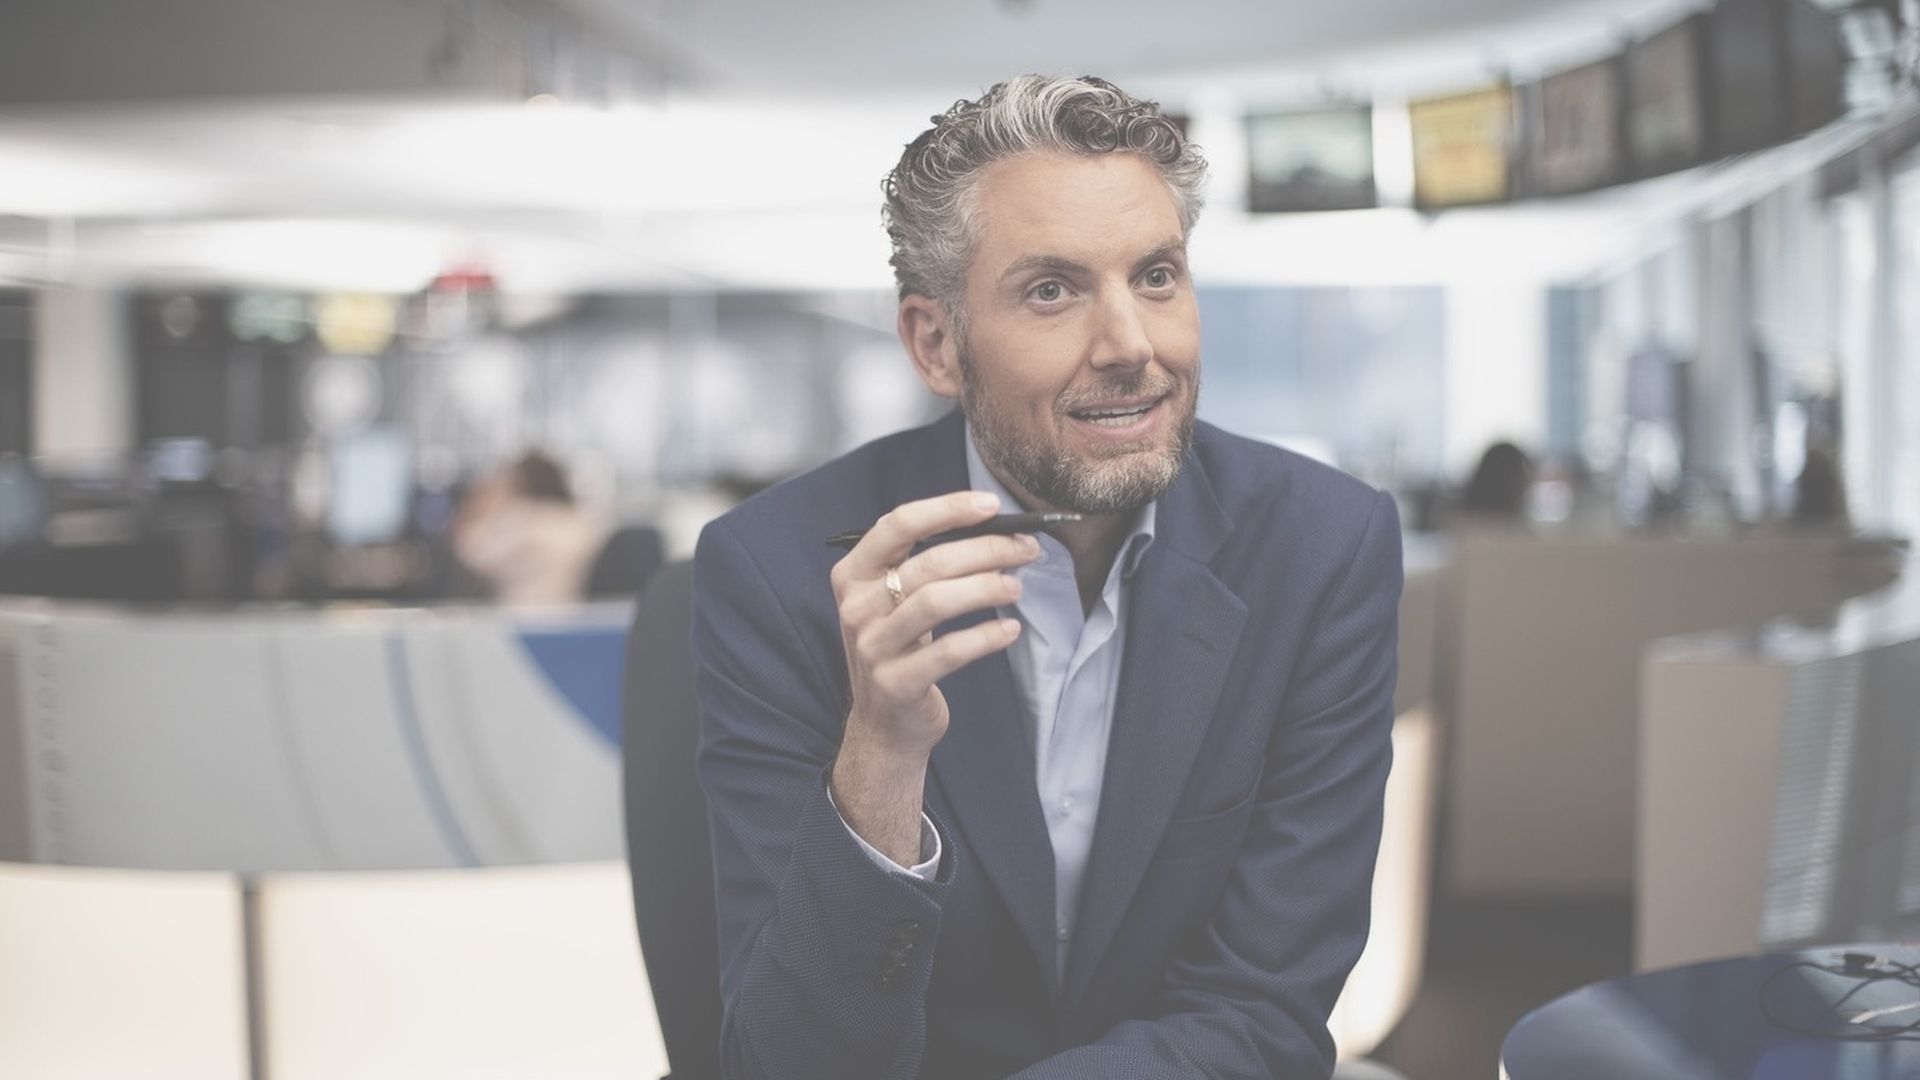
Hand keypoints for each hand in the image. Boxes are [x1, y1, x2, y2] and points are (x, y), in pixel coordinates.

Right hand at [827, 491, 1038, 862]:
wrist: (885, 725)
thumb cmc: (902, 648)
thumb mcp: (897, 602)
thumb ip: (927, 564)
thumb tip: (997, 529)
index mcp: (853, 574)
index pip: (897, 524)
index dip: (947, 509)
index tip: (992, 505)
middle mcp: (855, 607)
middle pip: (927, 563)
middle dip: (985, 549)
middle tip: (1025, 549)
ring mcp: (872, 647)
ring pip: (935, 602)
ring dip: (986, 588)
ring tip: (1017, 587)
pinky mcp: (895, 684)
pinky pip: (949, 651)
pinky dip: (986, 636)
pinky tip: (1009, 629)